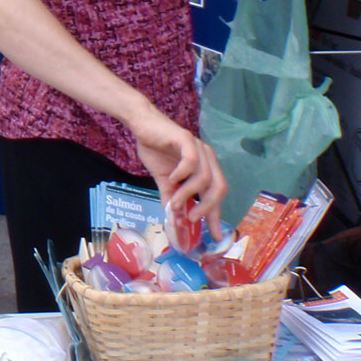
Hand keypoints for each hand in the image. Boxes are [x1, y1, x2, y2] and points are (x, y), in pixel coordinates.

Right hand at [129, 110, 227, 230]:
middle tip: (191, 219)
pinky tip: (171, 178)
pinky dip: (182, 174)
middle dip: (207, 207)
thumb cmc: (155, 149)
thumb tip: (174, 221)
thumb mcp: (164, 180)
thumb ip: (172, 198)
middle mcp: (207, 158)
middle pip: (219, 187)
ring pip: (205, 178)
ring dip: (188, 194)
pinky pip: (190, 161)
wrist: (142, 125)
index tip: (215, 235)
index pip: (217, 195)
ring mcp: (199, 148)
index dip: (216, 215)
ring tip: (175, 203)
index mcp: (206, 168)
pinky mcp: (186, 139)